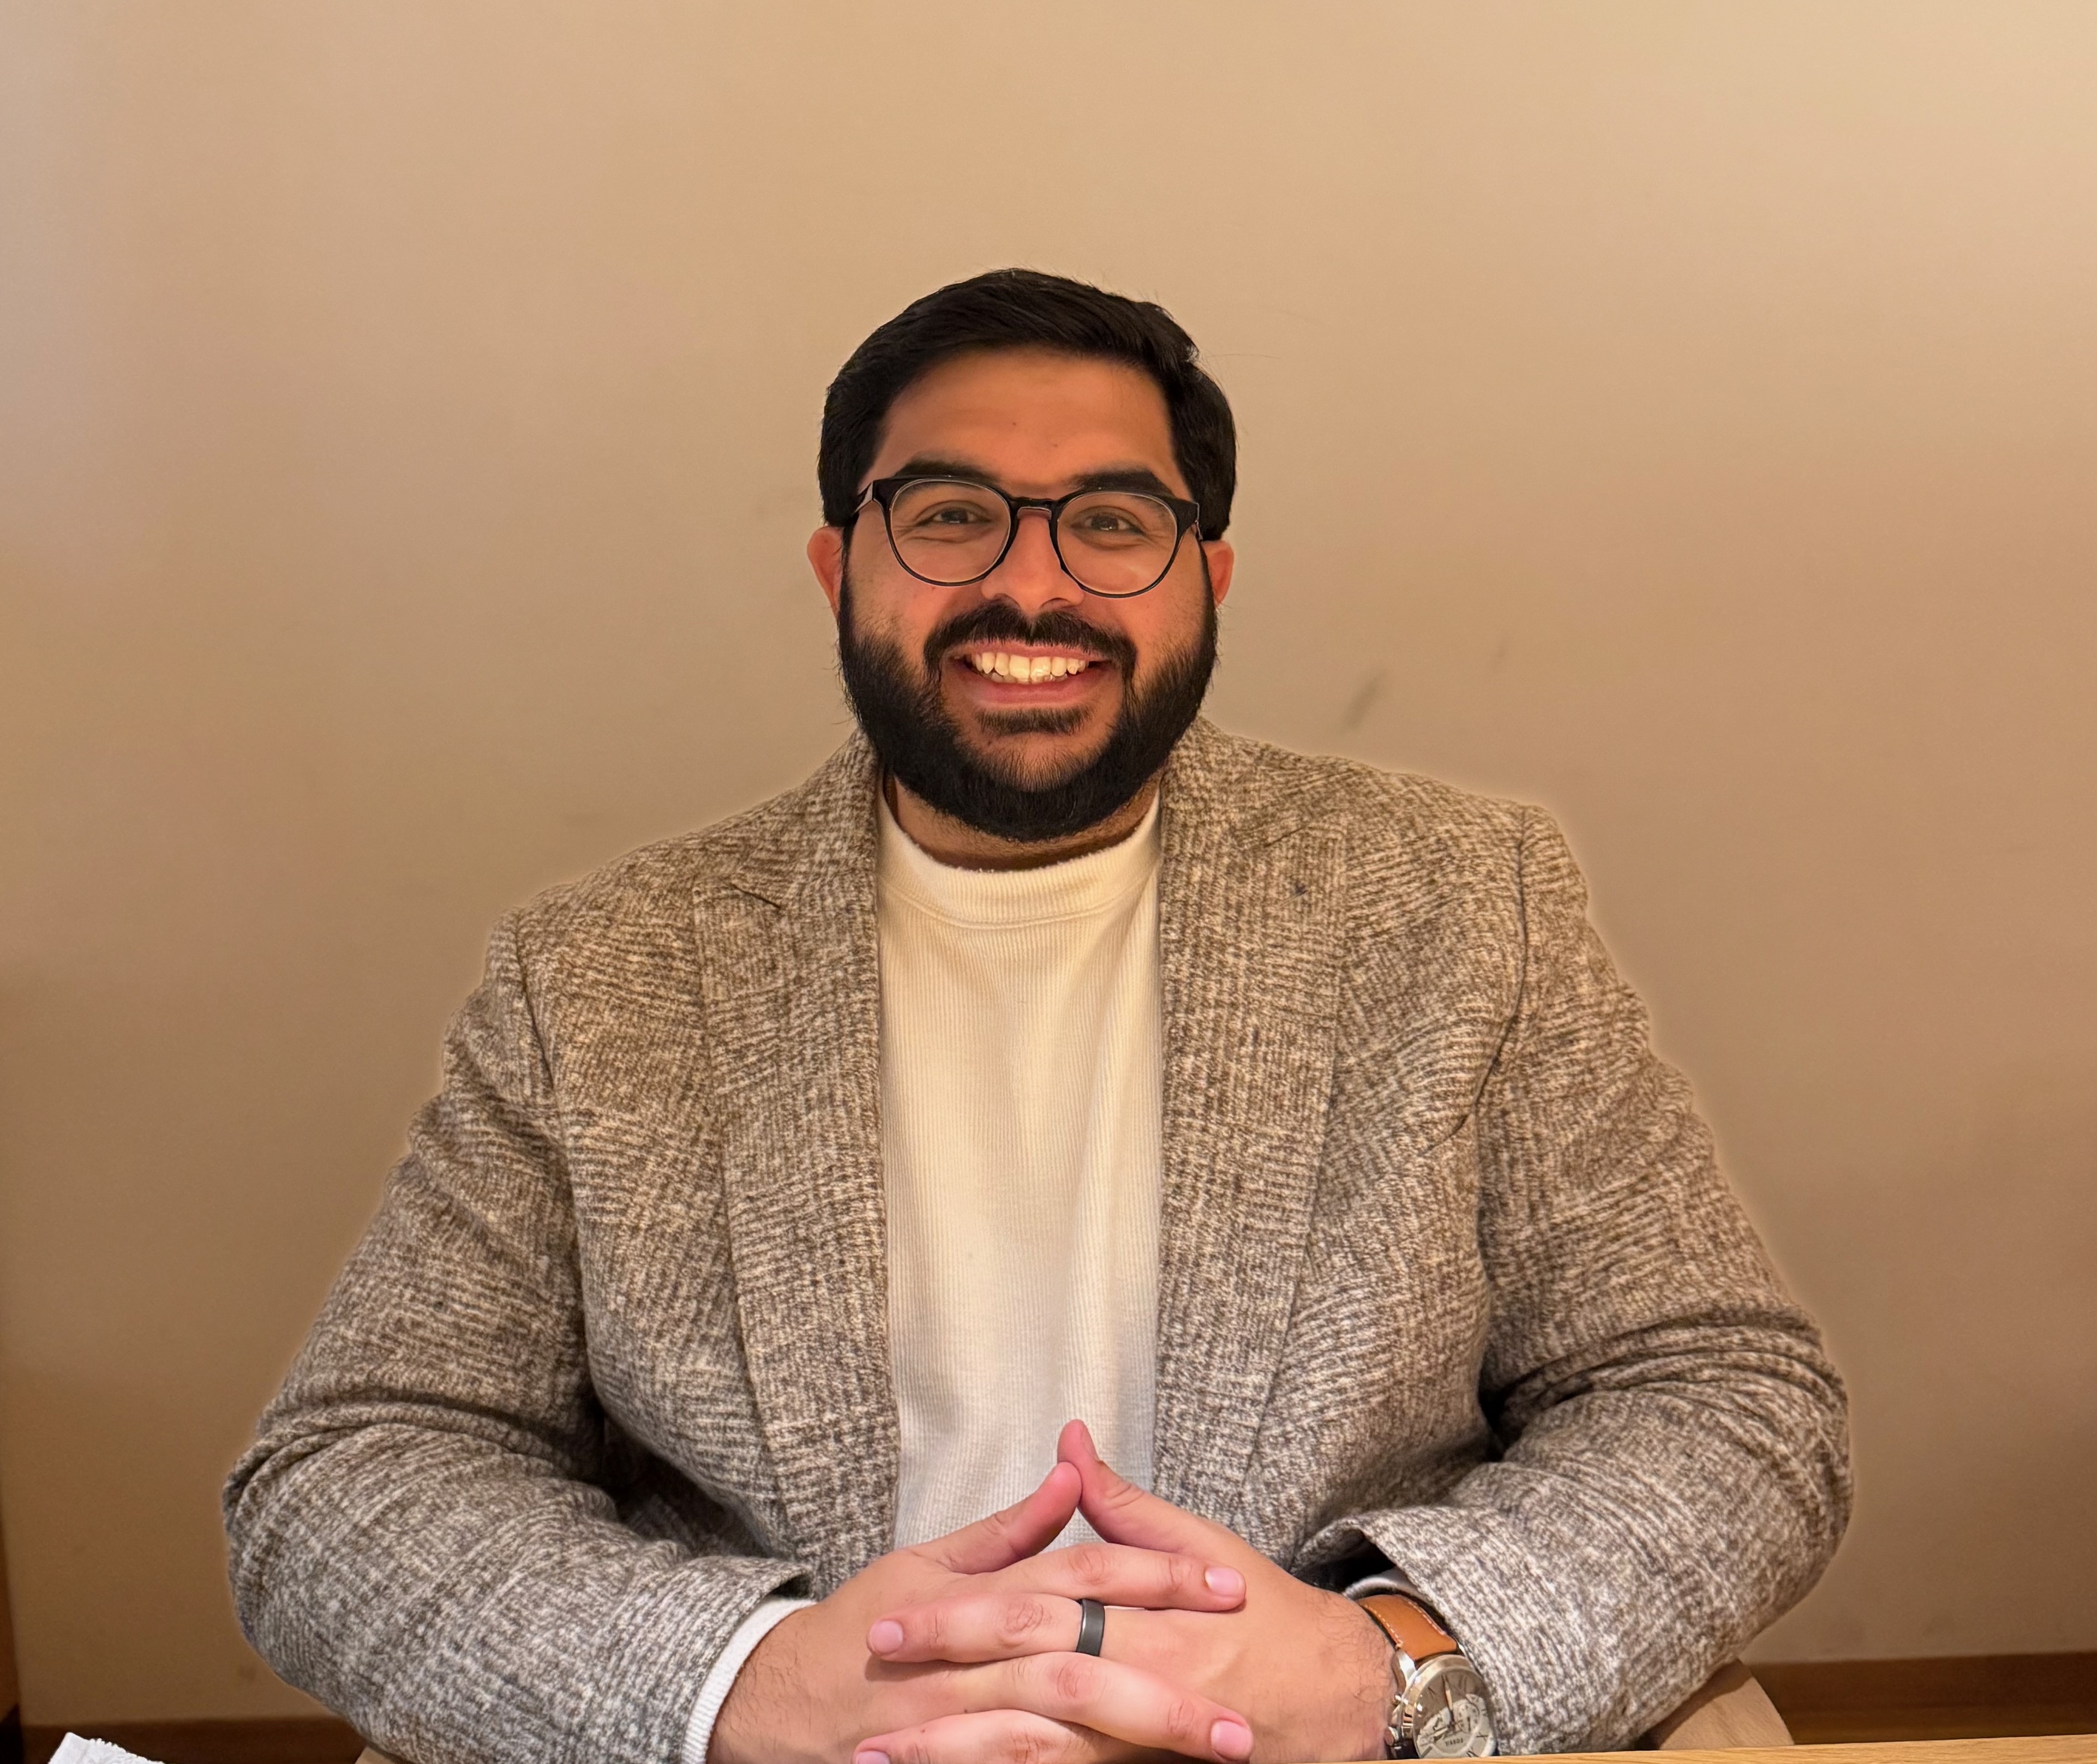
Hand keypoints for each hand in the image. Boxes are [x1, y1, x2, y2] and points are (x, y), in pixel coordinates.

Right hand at [711, 1459, 1256, 1763]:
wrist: (785, 1700)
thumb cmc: (865, 1622)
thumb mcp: (932, 1560)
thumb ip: (1012, 1529)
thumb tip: (1071, 1469)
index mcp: (983, 1595)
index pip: (1085, 1575)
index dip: (1157, 1576)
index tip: (1231, 1587)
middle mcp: (978, 1658)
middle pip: (1086, 1668)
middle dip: (1168, 1693)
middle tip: (1245, 1716)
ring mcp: (963, 1721)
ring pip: (1061, 1735)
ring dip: (1139, 1748)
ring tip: (1217, 1757)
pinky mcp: (953, 1762)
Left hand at [859, 1424, 1391, 1763]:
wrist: (1339, 1699)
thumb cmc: (1265, 1617)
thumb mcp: (1202, 1548)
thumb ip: (1125, 1507)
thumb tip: (1071, 1444)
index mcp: (1147, 1612)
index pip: (1035, 1607)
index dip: (957, 1614)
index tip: (887, 1618)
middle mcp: (1143, 1675)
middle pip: (1026, 1681)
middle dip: (941, 1694)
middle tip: (867, 1700)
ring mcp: (1141, 1740)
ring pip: (1037, 1753)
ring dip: (956, 1756)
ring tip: (881, 1761)